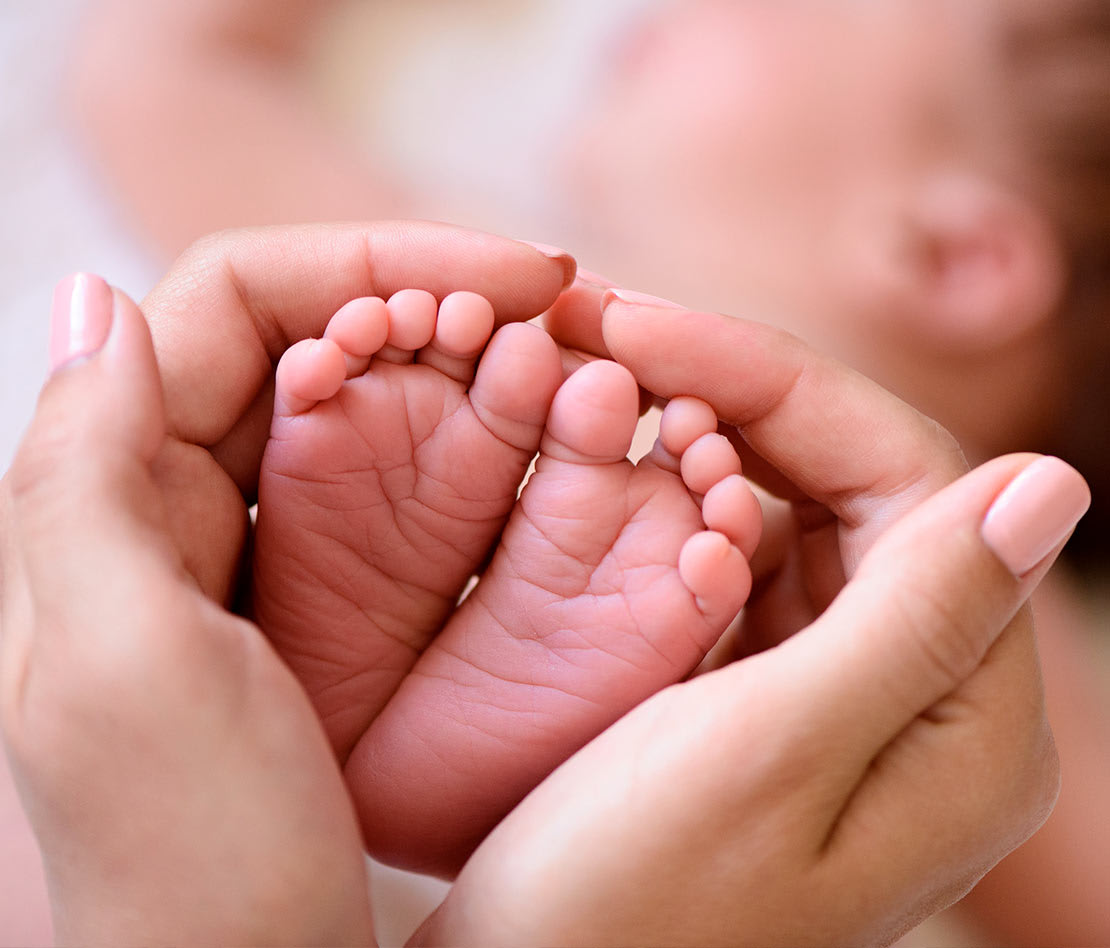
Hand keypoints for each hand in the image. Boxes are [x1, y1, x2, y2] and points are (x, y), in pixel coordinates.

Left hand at [0, 226, 573, 943]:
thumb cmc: (179, 865)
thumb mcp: (113, 666)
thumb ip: (81, 474)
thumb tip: (105, 301)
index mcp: (119, 495)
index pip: (237, 303)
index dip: (374, 260)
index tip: (511, 274)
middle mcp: (192, 509)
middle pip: (321, 344)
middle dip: (446, 312)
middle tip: (570, 323)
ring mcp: (274, 560)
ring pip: (380, 415)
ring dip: (483, 383)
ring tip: (593, 386)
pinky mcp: (340, 617)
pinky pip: (415, 501)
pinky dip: (491, 464)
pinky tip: (566, 464)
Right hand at [411, 291, 1089, 946]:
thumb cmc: (629, 905)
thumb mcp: (772, 752)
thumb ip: (919, 617)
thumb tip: (1055, 480)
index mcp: (962, 724)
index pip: (913, 484)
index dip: (781, 383)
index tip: (646, 327)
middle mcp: (917, 701)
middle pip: (854, 484)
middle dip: (731, 394)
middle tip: (606, 330)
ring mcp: (835, 694)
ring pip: (790, 511)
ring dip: (699, 442)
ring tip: (598, 388)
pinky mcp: (758, 693)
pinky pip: (737, 563)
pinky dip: (676, 507)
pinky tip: (616, 473)